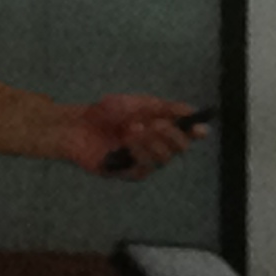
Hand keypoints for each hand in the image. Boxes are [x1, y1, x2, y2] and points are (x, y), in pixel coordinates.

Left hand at [67, 93, 199, 179]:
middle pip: (180, 148)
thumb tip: (191, 110)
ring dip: (151, 142)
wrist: (76, 125)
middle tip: (157, 124)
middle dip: (172, 135)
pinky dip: (138, 154)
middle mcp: (155, 145)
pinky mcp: (127, 172)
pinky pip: (143, 169)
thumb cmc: (105, 112)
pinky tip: (127, 142)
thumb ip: (164, 108)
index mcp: (161, 127)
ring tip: (133, 129)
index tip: (199, 128)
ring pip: (163, 159)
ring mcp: (142, 160)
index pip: (187, 132)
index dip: (196, 131)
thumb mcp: (137, 103)